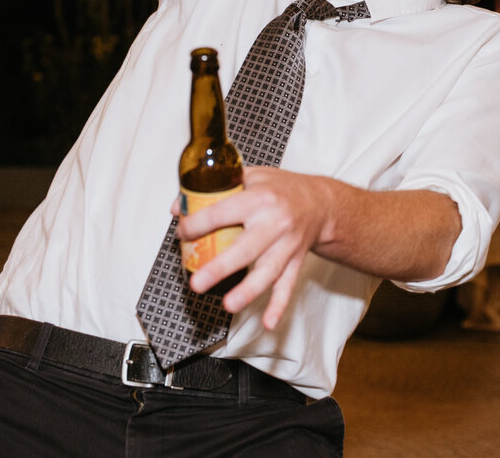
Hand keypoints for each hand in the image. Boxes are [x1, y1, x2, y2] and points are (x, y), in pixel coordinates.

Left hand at [176, 167, 337, 329]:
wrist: (320, 202)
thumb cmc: (281, 189)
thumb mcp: (249, 176)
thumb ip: (214, 190)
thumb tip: (178, 207)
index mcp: (259, 198)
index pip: (223, 212)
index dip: (198, 223)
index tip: (183, 232)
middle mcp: (275, 222)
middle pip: (246, 248)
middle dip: (221, 267)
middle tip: (197, 283)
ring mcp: (287, 245)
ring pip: (268, 271)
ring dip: (248, 291)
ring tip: (228, 305)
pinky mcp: (296, 261)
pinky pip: (287, 286)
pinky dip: (279, 305)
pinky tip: (268, 322)